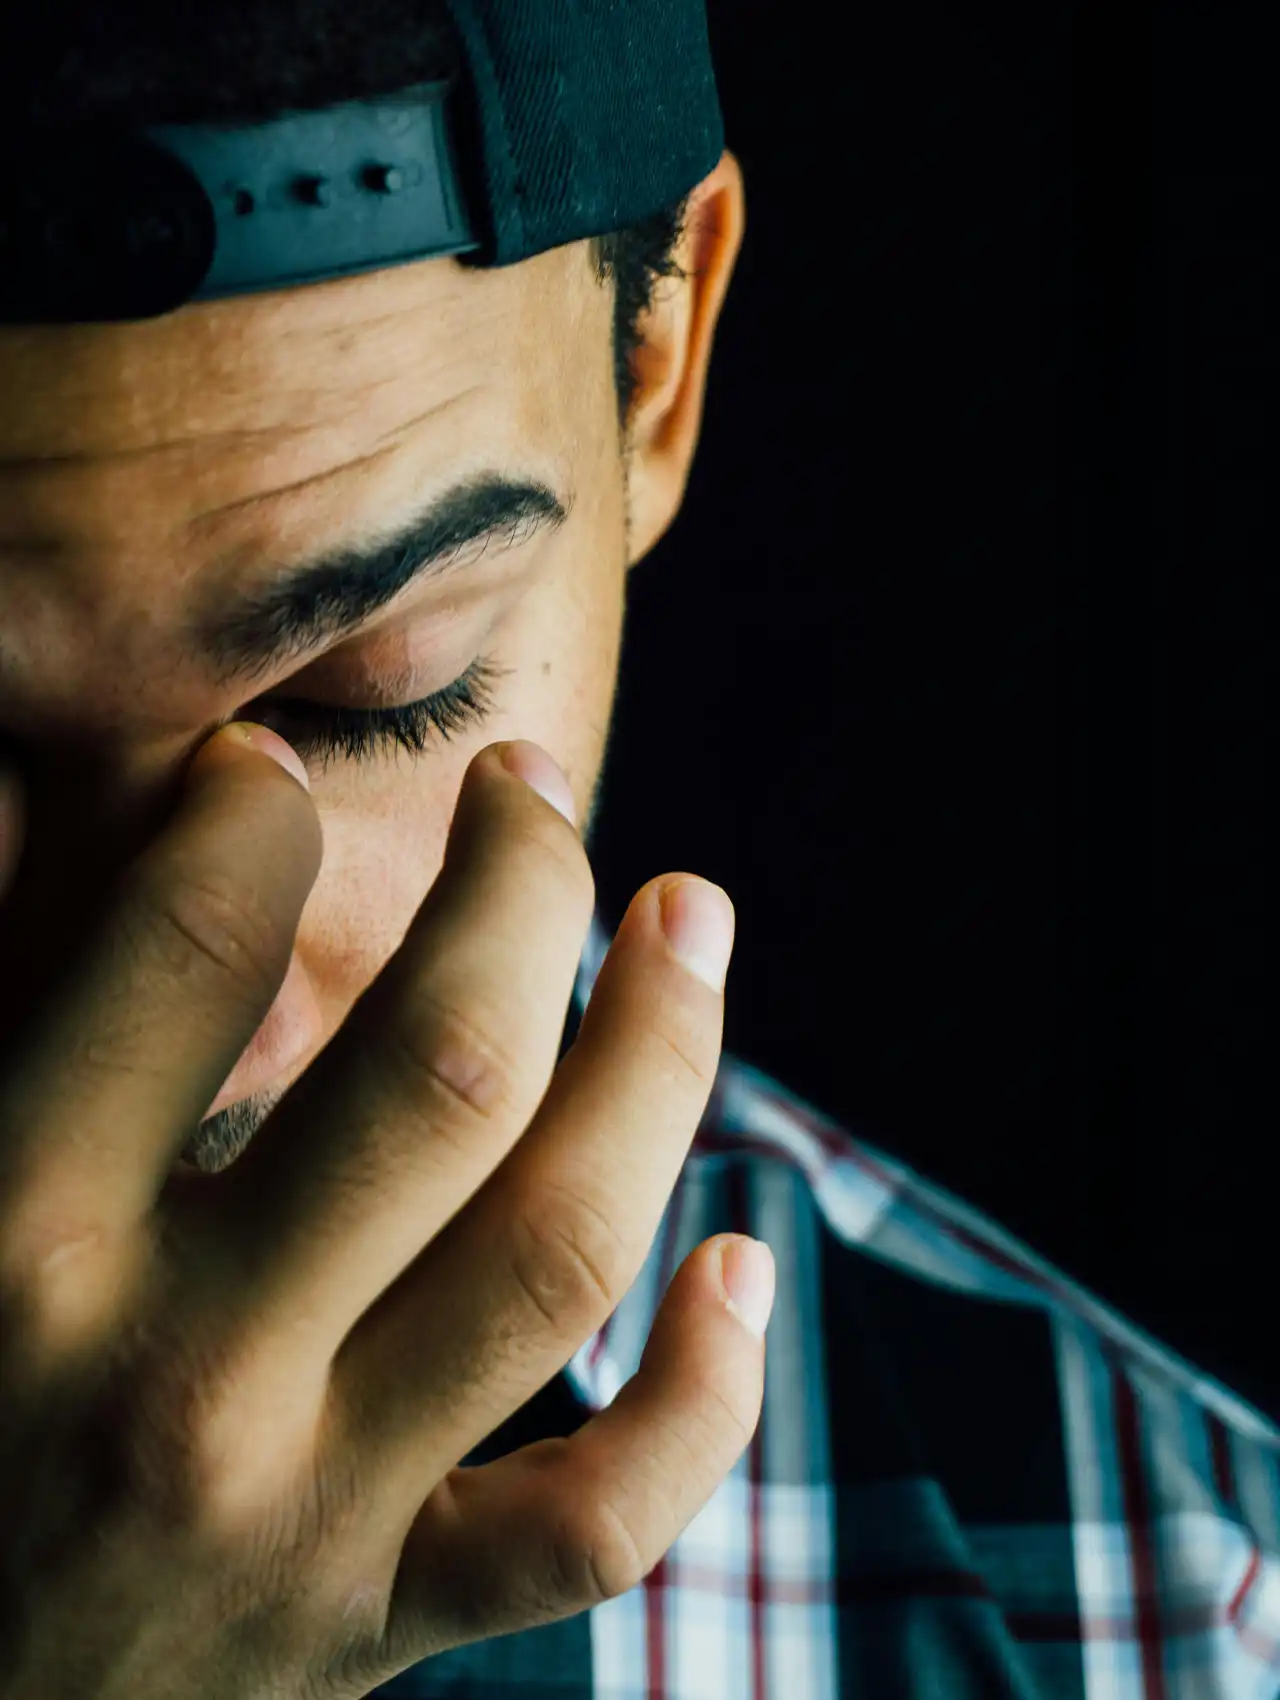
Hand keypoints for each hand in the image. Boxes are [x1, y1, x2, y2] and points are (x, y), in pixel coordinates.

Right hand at [0, 731, 766, 1698]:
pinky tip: (746, 1260)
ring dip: (660, 1057)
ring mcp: (304, 1521)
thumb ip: (24, 1051)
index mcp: (7, 1248)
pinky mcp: (380, 1633)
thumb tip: (155, 846)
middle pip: (447, 1072)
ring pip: (559, 1249)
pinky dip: (707, 1398)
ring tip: (691, 916)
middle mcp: (178, 1379)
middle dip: (521, 886)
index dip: (250, 818)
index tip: (270, 776)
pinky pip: (599, 1527)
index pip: (187, 955)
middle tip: (536, 784)